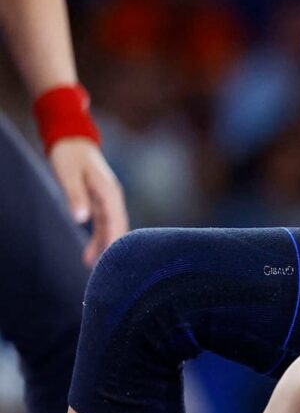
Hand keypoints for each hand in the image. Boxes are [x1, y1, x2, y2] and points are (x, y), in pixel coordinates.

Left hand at [48, 138, 127, 265]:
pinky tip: (90, 255)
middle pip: (118, 229)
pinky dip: (98, 239)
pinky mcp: (101, 202)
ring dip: (104, 248)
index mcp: (109, 193)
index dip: (116, 242)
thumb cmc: (70, 156)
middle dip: (114, 250)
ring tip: (94, 269)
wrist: (72, 140)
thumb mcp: (69, 175)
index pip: (116, 222)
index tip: (113, 262)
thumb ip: (75, 196)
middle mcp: (113, 198)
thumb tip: (81, 219)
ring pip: (111, 229)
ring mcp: (109, 201)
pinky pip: (103, 225)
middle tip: (107, 273)